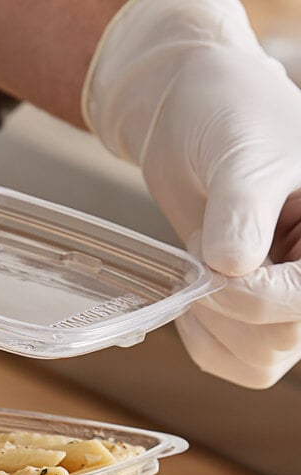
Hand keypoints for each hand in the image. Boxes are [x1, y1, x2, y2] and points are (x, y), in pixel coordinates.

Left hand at [82, 0, 300, 387]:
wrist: (191, 118)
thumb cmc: (231, 116)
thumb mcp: (244, 155)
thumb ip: (241, 212)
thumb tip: (232, 270)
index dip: (258, 298)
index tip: (214, 260)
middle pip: (282, 340)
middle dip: (226, 305)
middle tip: (203, 248)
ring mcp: (284, 294)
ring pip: (258, 358)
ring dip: (210, 322)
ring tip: (200, 260)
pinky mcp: (249, 307)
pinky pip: (230, 357)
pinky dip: (200, 337)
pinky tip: (190, 294)